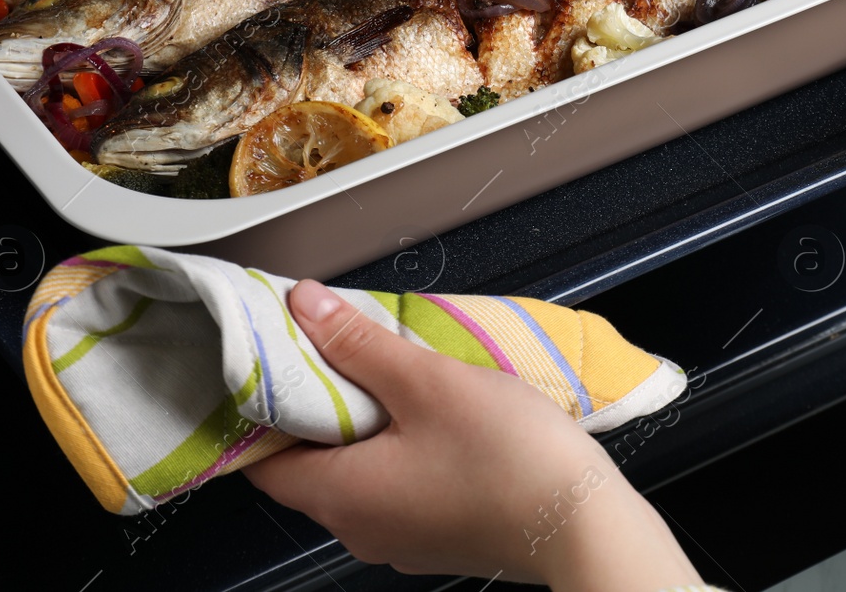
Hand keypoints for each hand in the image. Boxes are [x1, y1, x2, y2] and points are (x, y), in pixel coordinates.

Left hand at [242, 280, 701, 590]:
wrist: (584, 524)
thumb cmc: (509, 459)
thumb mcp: (427, 382)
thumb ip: (358, 343)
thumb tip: (305, 307)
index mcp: (340, 495)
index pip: (261, 457)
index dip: (262, 406)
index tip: (277, 360)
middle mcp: (359, 528)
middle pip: (310, 463)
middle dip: (321, 406)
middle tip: (340, 351)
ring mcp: (401, 539)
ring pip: (358, 474)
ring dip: (366, 427)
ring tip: (396, 376)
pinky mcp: (439, 536)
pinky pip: (398, 489)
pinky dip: (402, 451)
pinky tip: (436, 418)